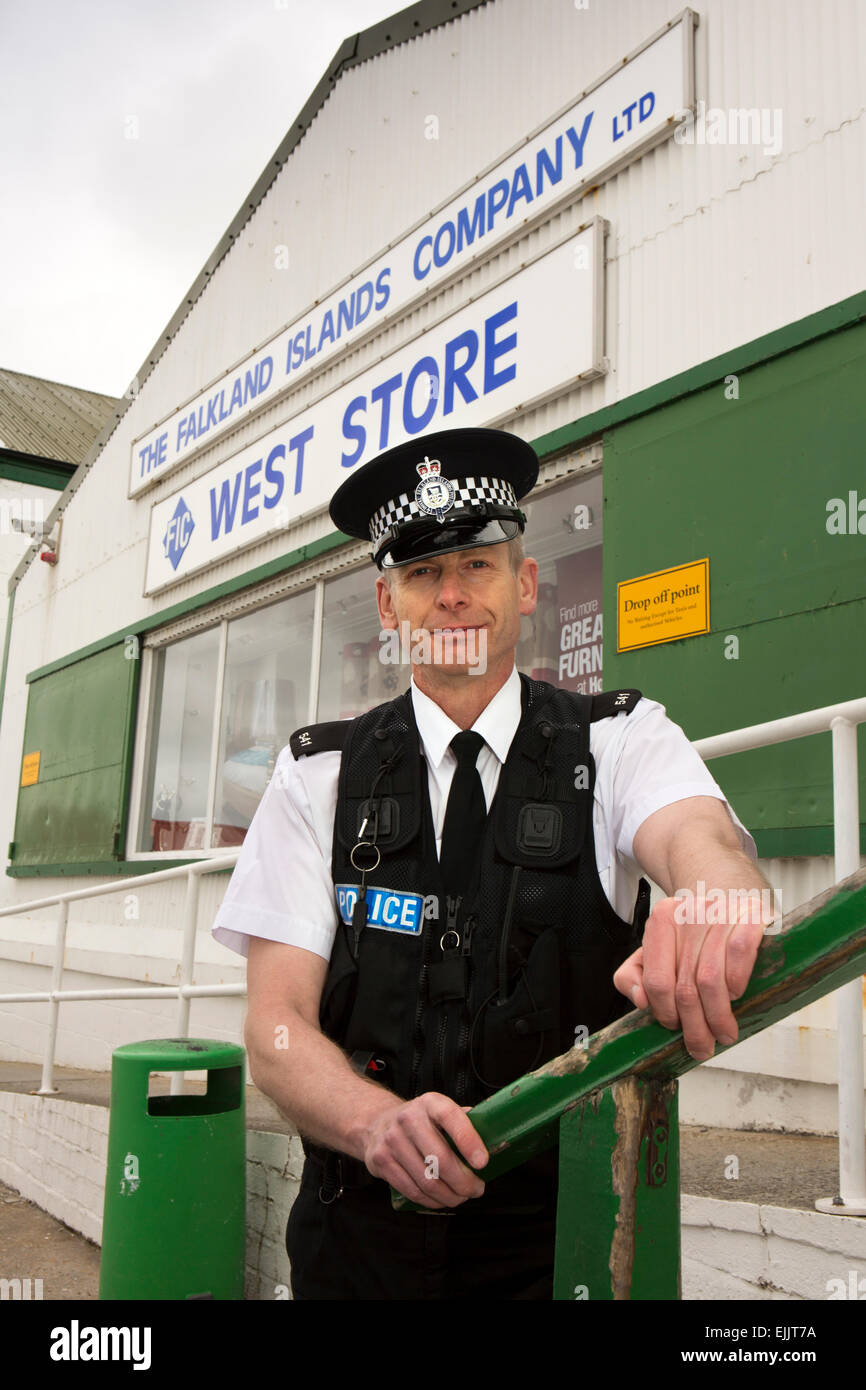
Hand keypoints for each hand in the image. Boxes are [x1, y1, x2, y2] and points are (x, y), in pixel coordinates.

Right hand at [362, 1092, 487, 1209]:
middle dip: (464, 1182)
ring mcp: (392, 1141)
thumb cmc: (419, 1121)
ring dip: (450, 1196)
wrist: (377, 1124)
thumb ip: (464, 1121)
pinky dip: (432, 1201)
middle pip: (440, 1159)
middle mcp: (408, 1119)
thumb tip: (494, 1138)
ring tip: (462, 1196)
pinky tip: (442, 1199)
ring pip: (427, 1181)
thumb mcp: (440, 1110)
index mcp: (430, 1103)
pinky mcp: (382, 1162)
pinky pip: (412, 1191)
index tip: (483, 1162)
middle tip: (477, 1188)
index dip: (468, 1140)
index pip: (450, 1117)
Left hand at [613, 894, 767, 1060]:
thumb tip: (640, 999)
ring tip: (724, 1033)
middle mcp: (688, 914)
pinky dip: (737, 983)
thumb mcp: (658, 947)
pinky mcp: (750, 916)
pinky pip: (739, 956)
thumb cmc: (695, 929)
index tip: (674, 1028)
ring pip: (711, 979)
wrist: (731, 891)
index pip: (656, 980)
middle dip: (694, 1026)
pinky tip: (737, 996)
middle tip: (702, 1046)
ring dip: (718, 1016)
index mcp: (661, 921)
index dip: (664, 1012)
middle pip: (685, 987)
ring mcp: (720, 914)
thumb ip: (635, 973)